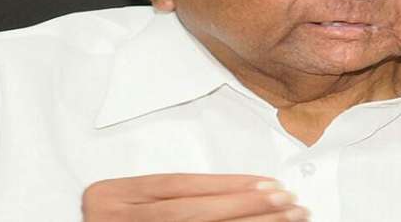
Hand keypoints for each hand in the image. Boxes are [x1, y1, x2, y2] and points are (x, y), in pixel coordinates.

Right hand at [82, 173, 308, 220]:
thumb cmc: (112, 219)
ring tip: (287, 218)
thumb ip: (170, 197)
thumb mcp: (128, 202)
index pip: (180, 186)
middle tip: (288, 201)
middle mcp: (114, 220)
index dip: (226, 184)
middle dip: (246, 205)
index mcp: (111, 196)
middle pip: (193, 213)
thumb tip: (243, 192)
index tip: (268, 183)